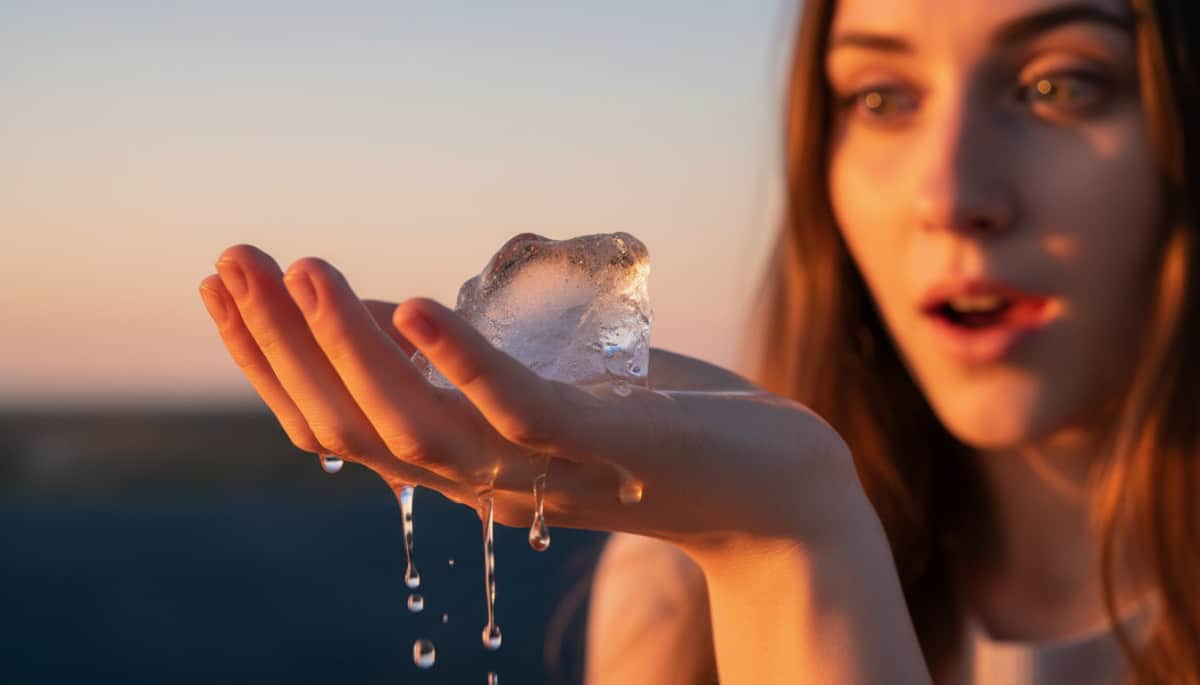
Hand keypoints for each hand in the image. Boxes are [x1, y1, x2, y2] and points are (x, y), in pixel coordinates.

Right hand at [198, 244, 864, 552]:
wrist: (778, 493)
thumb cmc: (660, 428)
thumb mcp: (545, 387)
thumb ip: (464, 364)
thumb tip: (381, 313)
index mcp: (464, 465)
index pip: (338, 424)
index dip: (272, 363)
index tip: (223, 289)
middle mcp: (484, 482)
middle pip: (353, 427)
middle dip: (281, 346)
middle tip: (228, 261)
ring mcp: (543, 471)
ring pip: (415, 426)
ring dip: (347, 348)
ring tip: (300, 272)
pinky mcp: (606, 446)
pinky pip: (519, 411)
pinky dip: (460, 360)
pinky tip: (412, 303)